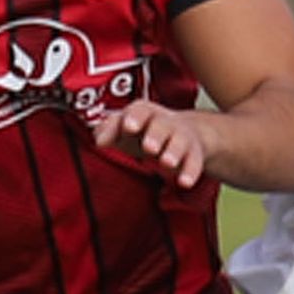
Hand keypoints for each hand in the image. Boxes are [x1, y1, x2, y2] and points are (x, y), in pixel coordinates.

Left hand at [94, 102, 210, 189]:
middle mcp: (165, 122)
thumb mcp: (125, 128)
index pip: (139, 111)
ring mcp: (181, 137)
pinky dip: (190, 172)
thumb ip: (108, 131)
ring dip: (173, 152)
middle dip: (155, 135)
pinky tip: (184, 182)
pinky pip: (194, 162)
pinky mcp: (194, 154)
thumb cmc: (145, 130)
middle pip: (161, 125)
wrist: (185, 131)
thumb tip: (98, 140)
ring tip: (167, 163)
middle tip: (149, 147)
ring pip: (179, 142)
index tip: (128, 128)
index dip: (134, 118)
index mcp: (145, 113)